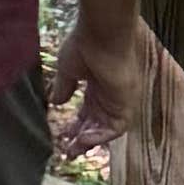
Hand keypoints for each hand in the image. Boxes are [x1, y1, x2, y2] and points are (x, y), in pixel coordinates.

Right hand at [53, 14, 183, 184]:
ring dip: (90, 141)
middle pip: (97, 124)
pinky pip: (116, 128)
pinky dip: (101, 136)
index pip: (88, 113)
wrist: (102, 34)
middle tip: (67, 151)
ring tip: (73, 149)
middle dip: (82, 139)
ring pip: (106, 129)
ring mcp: (119, 100)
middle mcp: (109, 95)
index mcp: (97, 85)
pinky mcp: (127, 103)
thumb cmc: (84, 45)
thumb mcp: (67, 70)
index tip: (62, 135)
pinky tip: (84, 139)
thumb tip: (56, 102)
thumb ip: (64, 88)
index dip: (76, 126)